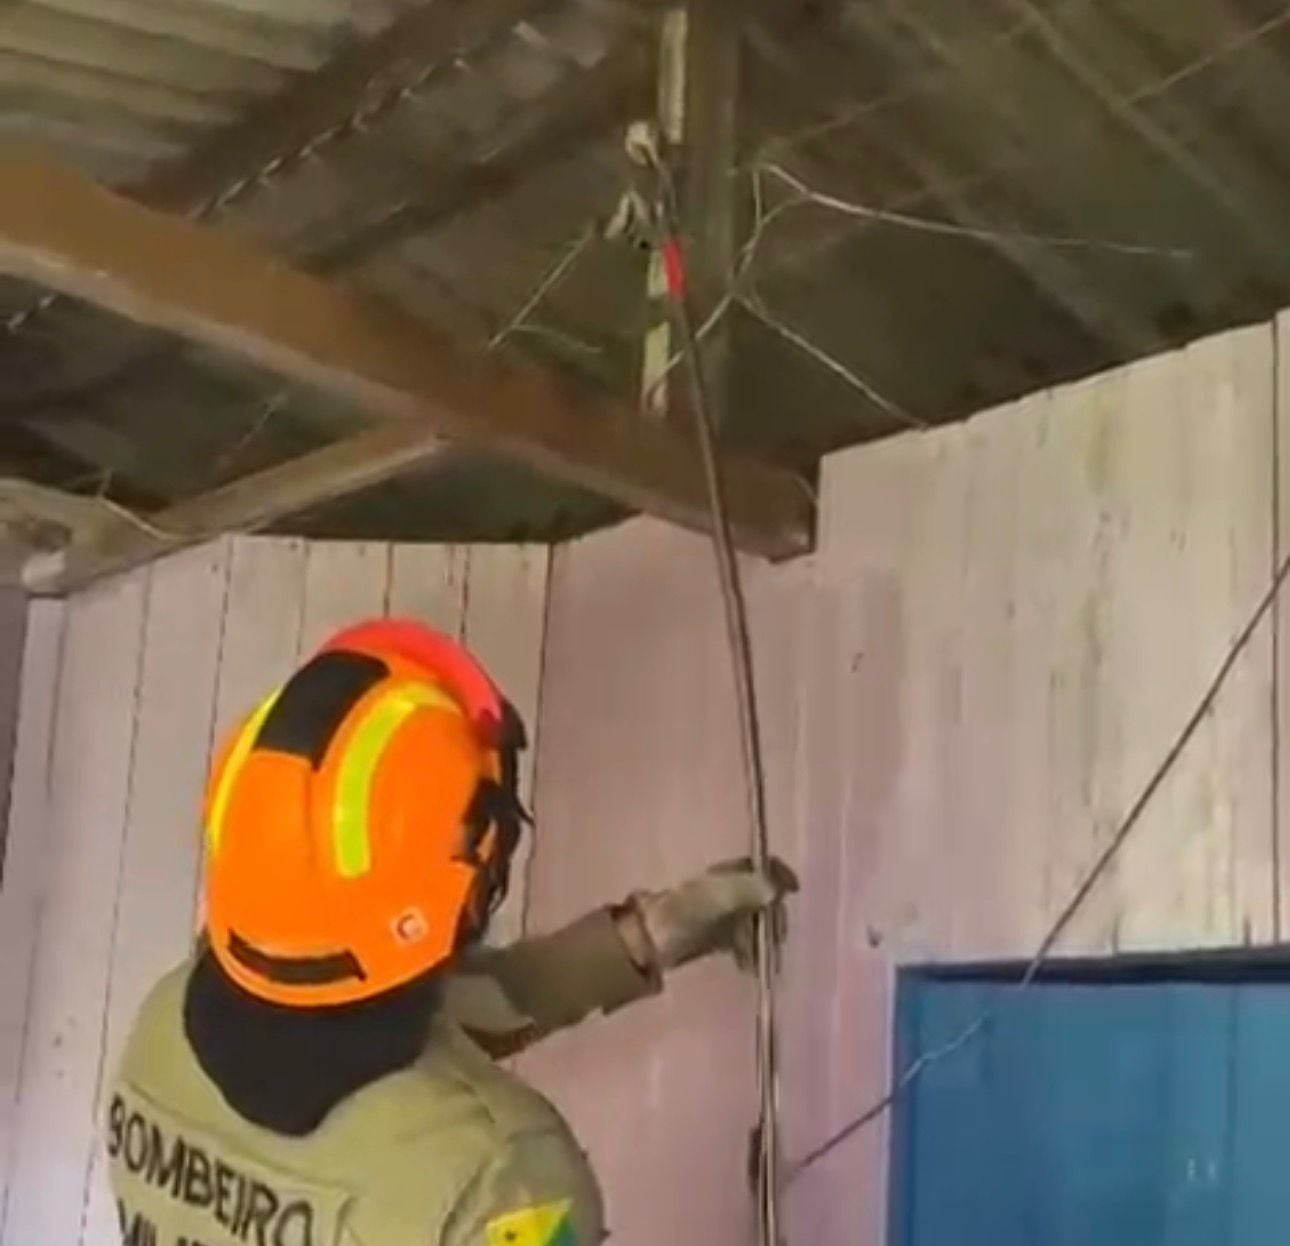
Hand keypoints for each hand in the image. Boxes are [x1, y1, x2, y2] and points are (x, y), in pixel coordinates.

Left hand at [628, 858, 797, 973]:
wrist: (646, 945)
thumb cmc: (681, 916)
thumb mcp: (717, 898)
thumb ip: (747, 889)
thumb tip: (778, 888)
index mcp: (727, 873)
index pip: (763, 867)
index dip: (780, 876)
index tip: (793, 894)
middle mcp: (726, 889)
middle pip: (764, 897)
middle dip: (774, 916)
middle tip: (776, 940)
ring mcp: (720, 913)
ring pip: (755, 920)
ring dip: (763, 938)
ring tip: (762, 960)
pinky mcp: (715, 936)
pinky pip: (743, 939)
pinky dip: (750, 950)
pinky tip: (747, 966)